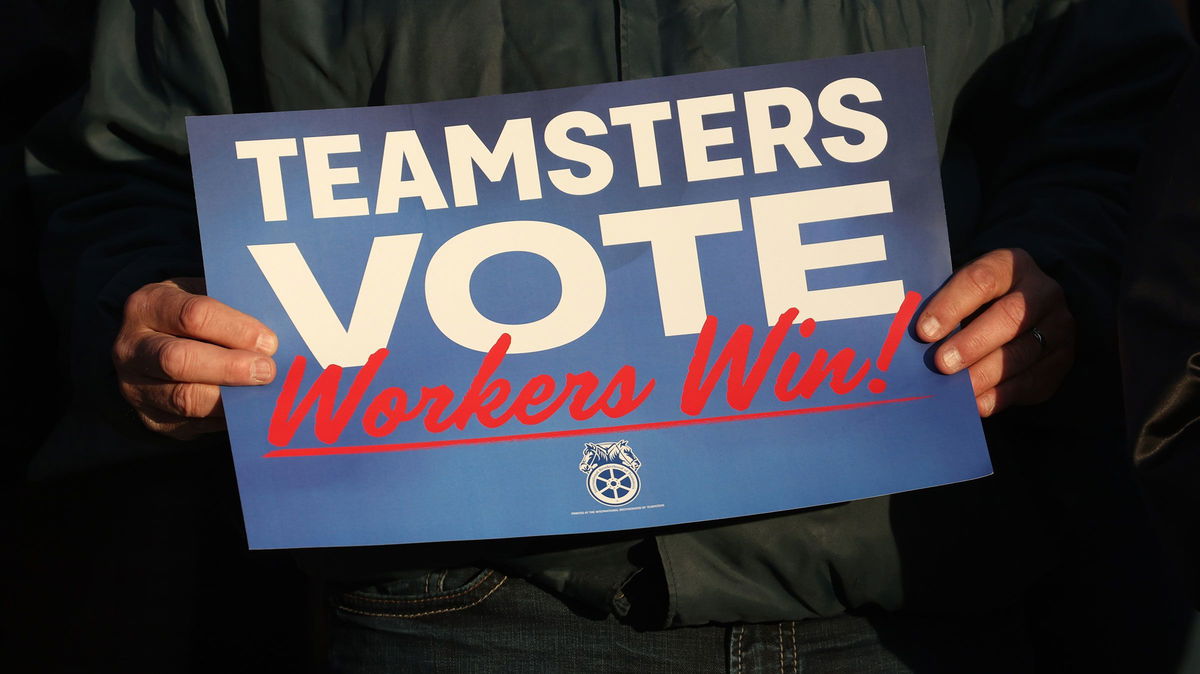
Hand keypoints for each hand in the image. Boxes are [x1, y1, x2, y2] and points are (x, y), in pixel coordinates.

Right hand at [113, 277, 277, 438]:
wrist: (156, 343)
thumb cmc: (195, 316)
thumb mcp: (206, 296)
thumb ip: (234, 309)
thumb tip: (281, 330)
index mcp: (149, 305)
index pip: (192, 315)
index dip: (235, 329)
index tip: (268, 342)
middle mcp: (132, 347)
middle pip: (178, 360)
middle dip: (229, 368)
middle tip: (267, 371)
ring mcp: (136, 386)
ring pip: (183, 398)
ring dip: (229, 399)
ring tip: (262, 394)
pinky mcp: (152, 419)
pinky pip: (191, 424)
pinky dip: (225, 420)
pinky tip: (249, 412)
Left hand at [916, 249, 1074, 416]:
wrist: (1024, 314)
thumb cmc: (977, 303)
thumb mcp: (962, 291)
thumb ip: (942, 307)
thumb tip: (914, 338)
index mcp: (1011, 266)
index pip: (981, 280)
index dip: (951, 305)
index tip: (924, 331)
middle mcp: (1042, 292)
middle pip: (1009, 317)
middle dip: (972, 343)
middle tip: (941, 364)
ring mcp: (1058, 326)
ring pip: (1023, 353)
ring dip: (985, 374)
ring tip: (957, 390)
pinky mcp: (1062, 360)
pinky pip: (1033, 381)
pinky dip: (1002, 396)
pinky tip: (977, 404)